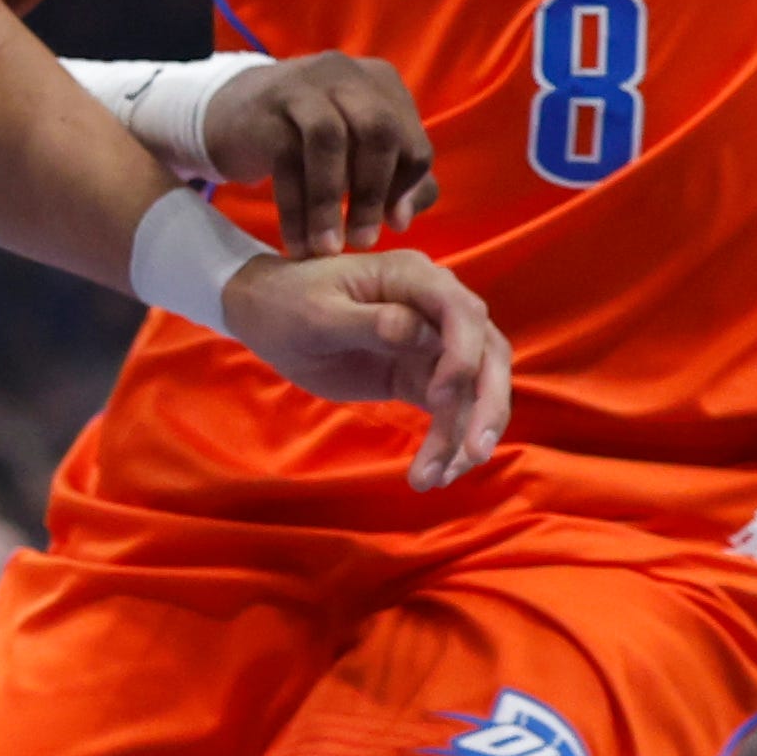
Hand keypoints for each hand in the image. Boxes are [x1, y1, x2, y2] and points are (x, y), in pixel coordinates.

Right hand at [206, 53, 433, 255]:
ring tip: (328, 247)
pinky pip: (286, 161)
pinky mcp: (267, 107)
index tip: (393, 226)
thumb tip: (401, 220)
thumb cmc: (306, 139)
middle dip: (374, 193)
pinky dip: (295, 209)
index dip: (406, 188)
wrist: (229, 115)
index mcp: (380, 83)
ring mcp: (304, 86)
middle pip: (379, 131)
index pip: (412, 140)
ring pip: (330, 141)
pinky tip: (297, 242)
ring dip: (331, 203)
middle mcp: (346, 75)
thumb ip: (394, 181)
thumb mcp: (356, 153)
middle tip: (363, 240)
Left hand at [223, 248, 512, 489]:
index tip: (440, 396)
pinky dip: (448, 442)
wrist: (269, 315)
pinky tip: (434, 474)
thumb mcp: (318, 312)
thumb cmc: (290, 303)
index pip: (462, 312)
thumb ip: (368, 322)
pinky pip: (451, 410)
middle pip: (487, 353)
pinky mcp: (421, 376)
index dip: (463, 355)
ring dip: (464, 435)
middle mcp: (435, 307)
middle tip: (474, 453)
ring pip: (474, 389)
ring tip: (436, 478)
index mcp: (414, 277)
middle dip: (487, 404)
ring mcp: (432, 343)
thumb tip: (416, 334)